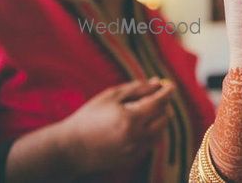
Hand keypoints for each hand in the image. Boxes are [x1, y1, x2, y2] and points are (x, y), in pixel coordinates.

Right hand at [58, 78, 174, 174]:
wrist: (70, 148)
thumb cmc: (89, 117)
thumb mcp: (110, 97)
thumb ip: (136, 88)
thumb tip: (157, 83)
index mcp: (130, 119)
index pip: (159, 102)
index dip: (166, 92)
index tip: (170, 85)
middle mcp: (136, 136)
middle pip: (164, 118)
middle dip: (164, 105)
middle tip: (158, 96)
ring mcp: (135, 150)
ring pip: (160, 132)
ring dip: (160, 119)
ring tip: (150, 110)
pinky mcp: (132, 159)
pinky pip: (151, 143)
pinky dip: (152, 132)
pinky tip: (142, 125)